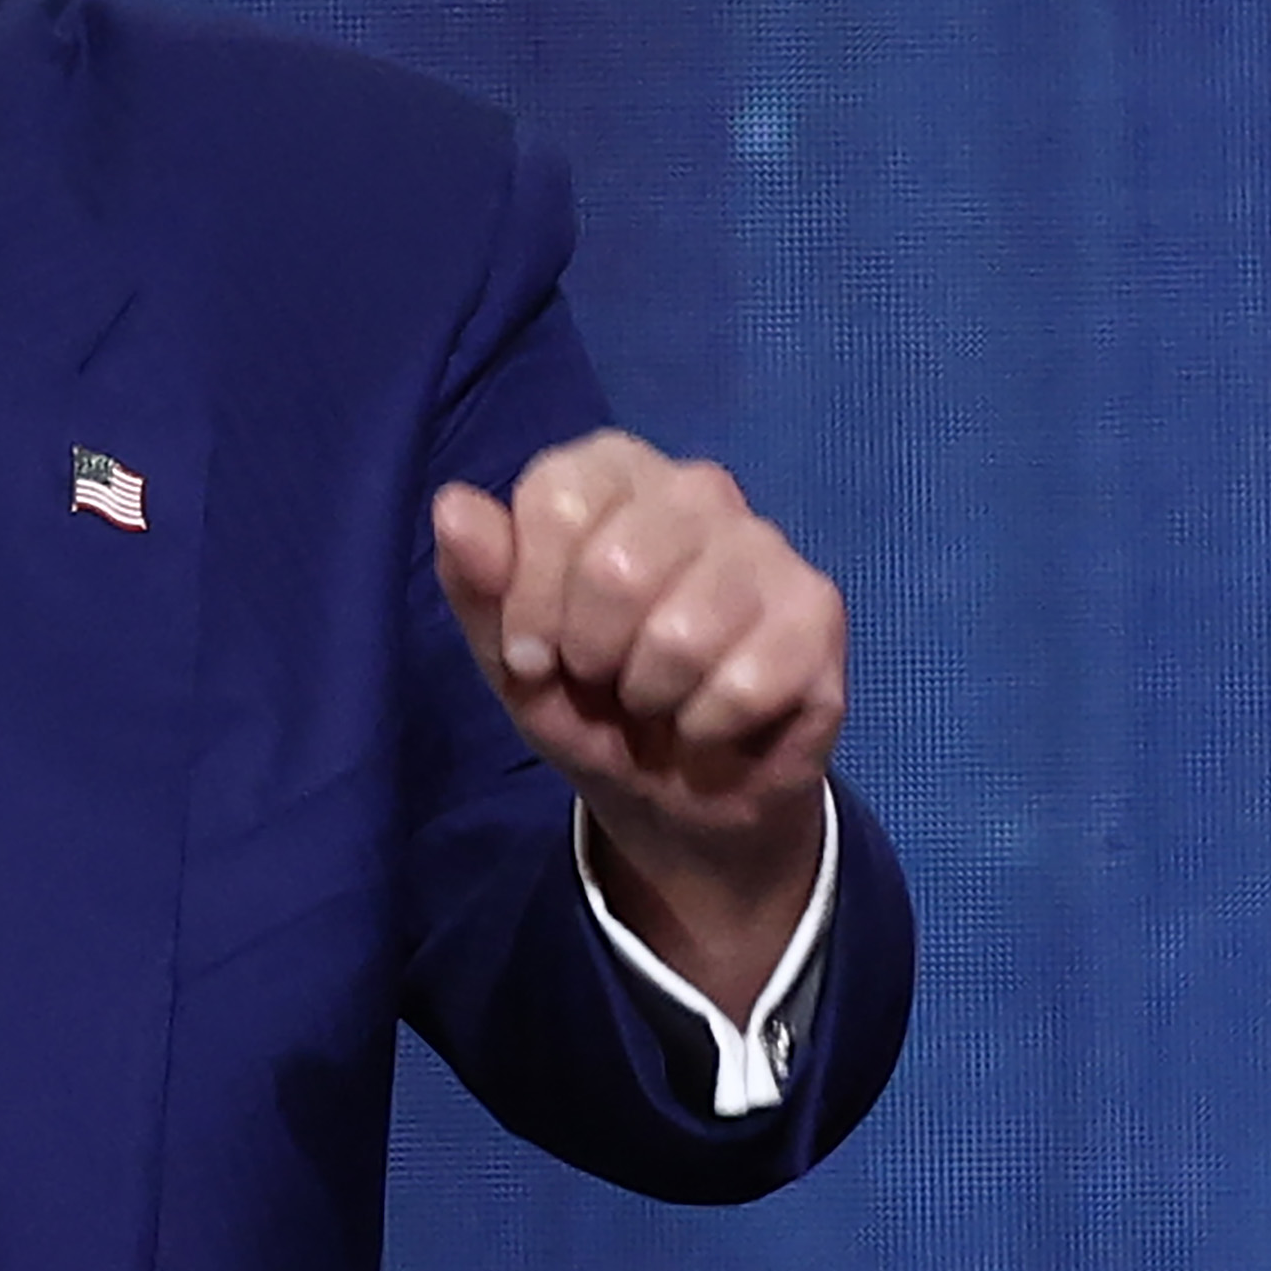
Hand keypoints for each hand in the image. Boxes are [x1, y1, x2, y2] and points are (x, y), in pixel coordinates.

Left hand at [431, 428, 848, 1014]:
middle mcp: (699, 490)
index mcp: (615, 474)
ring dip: (650, 697)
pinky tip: (710, 721)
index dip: (530, 597)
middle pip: (616, 566)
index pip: (559, 495)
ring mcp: (767, 547)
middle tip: (604, 680)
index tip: (533, 654)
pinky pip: (741, 685)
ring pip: (681, 633)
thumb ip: (480, 584)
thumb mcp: (513, 657)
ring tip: (658, 699)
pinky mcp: (817, 613)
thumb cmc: (589, 704)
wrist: (678, 796)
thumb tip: (453, 505)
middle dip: (590, 655)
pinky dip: (704, 727)